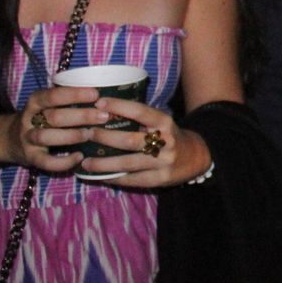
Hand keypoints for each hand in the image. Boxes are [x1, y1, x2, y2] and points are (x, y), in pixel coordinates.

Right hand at [8, 86, 104, 174]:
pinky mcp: (30, 158)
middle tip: (104, 116)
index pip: (54, 95)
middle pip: (54, 116)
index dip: (74, 94)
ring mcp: (28, 139)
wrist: (8, 139)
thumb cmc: (40, 118)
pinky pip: (46, 162)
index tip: (95, 94)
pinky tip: (79, 157)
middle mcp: (29, 119)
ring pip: (47, 136)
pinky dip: (63, 161)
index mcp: (36, 101)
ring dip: (71, 136)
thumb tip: (104, 95)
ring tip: (91, 134)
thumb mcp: (47, 104)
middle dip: (81, 116)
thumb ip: (67, 100)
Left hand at [78, 97, 210, 188]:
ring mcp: (163, 163)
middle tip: (87, 134)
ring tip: (85, 162)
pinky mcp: (160, 180)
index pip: (141, 111)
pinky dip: (113, 178)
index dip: (120, 106)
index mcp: (165, 123)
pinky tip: (99, 176)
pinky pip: (131, 180)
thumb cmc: (170, 136)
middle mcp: (166, 142)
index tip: (99, 103)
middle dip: (105, 137)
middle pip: (130, 141)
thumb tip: (105, 112)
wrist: (196, 157)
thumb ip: (140, 119)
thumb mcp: (161, 123)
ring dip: (103, 163)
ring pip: (127, 164)